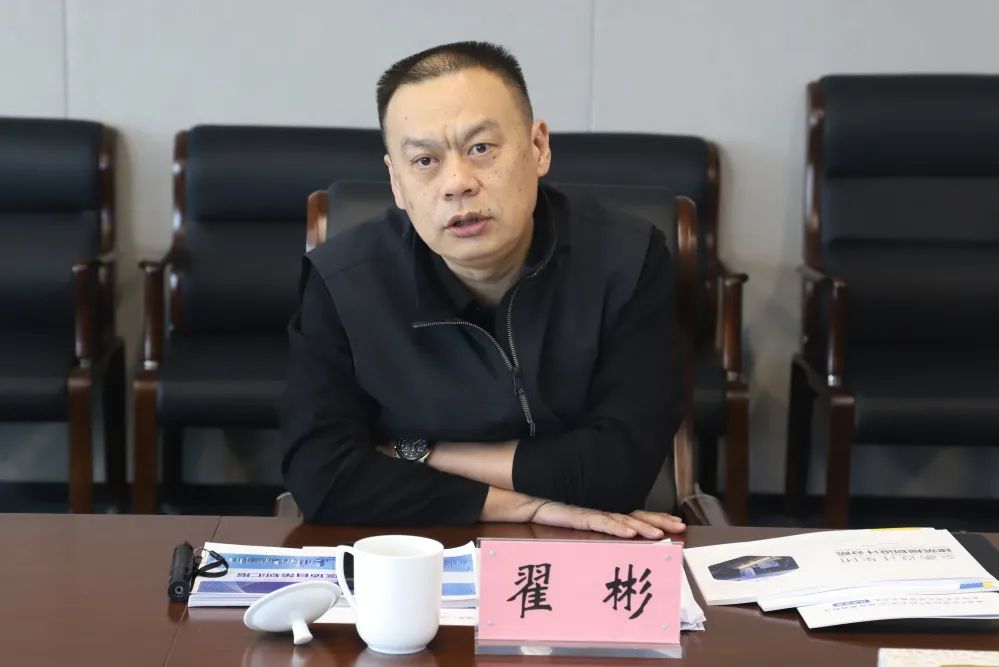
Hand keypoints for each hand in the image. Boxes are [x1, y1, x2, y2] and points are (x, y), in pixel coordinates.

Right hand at [530, 502, 685, 538]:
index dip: (657, 518)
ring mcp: (592, 512)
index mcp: (605, 514)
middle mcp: (603, 512)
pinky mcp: (579, 515)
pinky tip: (631, 532)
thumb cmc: (552, 512)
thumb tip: (616, 540)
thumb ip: (596, 529)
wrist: (528, 500)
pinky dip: (617, 526)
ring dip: (644, 526)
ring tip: (662, 533)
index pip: (636, 516)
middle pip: (637, 515)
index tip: (676, 523)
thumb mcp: (578, 525)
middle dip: (660, 520)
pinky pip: (601, 522)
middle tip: (680, 525)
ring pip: (624, 519)